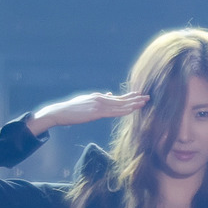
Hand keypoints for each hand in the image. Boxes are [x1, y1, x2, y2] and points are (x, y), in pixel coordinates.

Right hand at [27, 92, 148, 136]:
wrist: (59, 112)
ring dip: (133, 104)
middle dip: (135, 98)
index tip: (138, 95)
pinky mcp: (96, 112)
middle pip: (121, 99)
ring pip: (120, 105)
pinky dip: (124, 110)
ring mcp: (99, 105)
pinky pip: (114, 112)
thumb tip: (107, 95)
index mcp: (98, 97)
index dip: (128, 97)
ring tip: (144, 102)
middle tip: (147, 97)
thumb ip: (97, 99)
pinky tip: (132, 110)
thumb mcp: (84, 101)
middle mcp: (100, 99)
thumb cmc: (70, 110)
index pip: (116, 97)